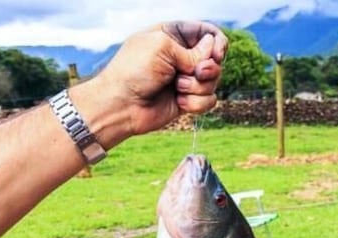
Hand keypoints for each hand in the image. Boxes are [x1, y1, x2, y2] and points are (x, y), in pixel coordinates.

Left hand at [95, 21, 227, 136]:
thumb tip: (213, 54)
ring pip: (213, 80)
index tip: (216, 53)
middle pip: (215, 58)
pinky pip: (209, 100)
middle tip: (197, 73)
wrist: (121, 105)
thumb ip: (194, 50)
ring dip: (198, 86)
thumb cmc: (134, 71)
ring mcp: (185, 79)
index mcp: (173, 35)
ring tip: (177, 88)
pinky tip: (179, 102)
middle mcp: (181, 56)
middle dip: (209, 67)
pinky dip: (196, 103)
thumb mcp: (163, 47)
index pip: (207, 32)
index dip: (217, 41)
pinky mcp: (187, 100)